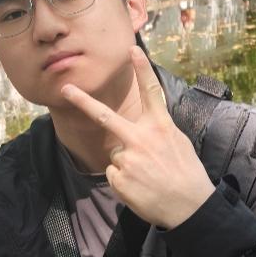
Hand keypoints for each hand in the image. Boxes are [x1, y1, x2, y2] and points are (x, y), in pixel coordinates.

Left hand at [61, 46, 214, 227]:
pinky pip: (113, 174)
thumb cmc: (187, 174)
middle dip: (83, 101)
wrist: (190, 207)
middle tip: (65, 89)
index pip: (151, 92)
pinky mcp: (119, 178)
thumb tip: (141, 131)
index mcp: (161, 127)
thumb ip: (157, 132)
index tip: (133, 49)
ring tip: (148, 178)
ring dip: (127, 165)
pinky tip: (141, 188)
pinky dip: (124, 182)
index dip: (142, 69)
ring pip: (116, 155)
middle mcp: (142, 139)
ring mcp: (128, 159)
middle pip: (105, 117)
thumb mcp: (178, 143)